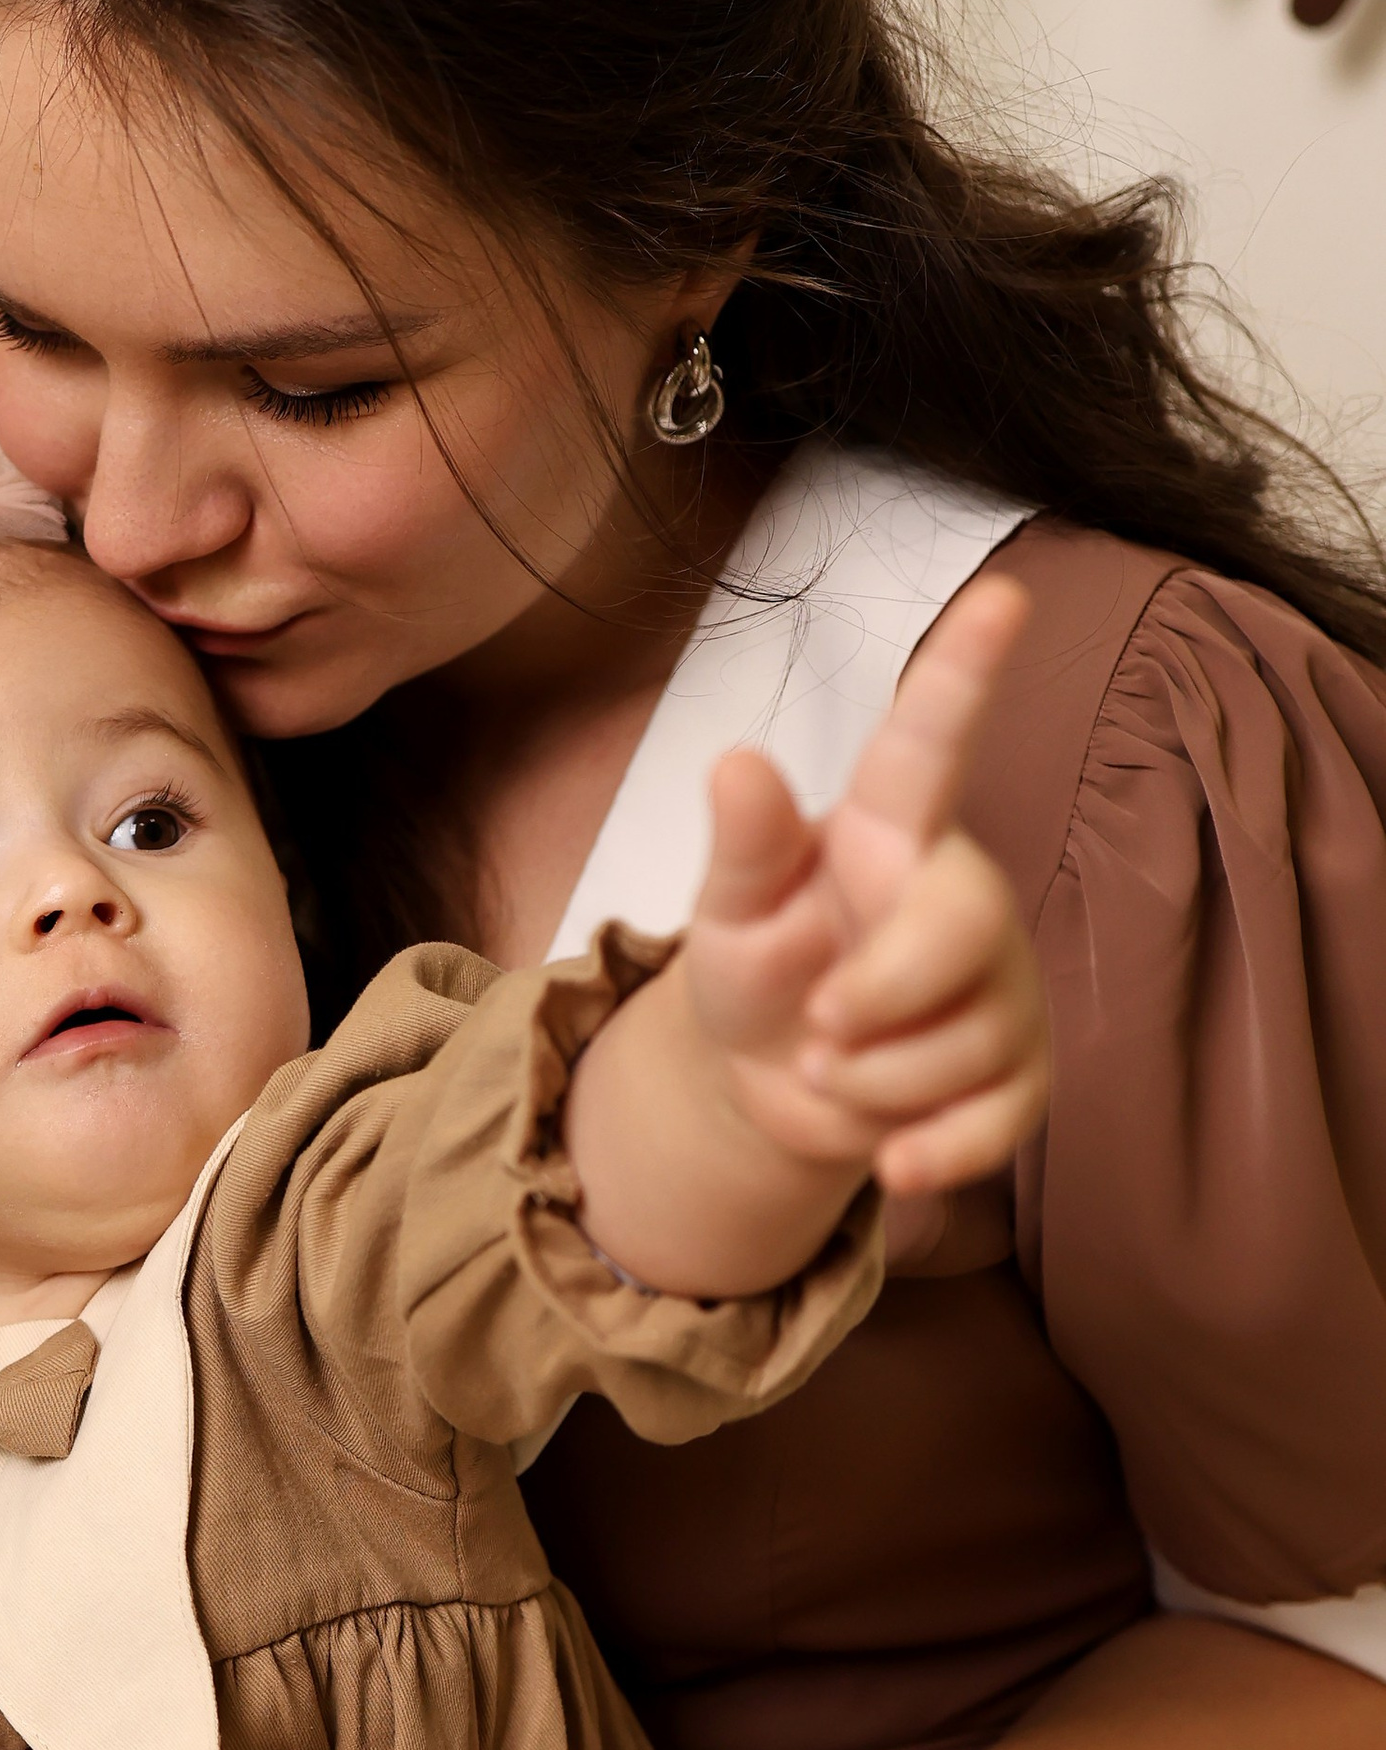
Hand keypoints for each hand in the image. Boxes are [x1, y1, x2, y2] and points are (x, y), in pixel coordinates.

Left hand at [681, 572, 1048, 1202]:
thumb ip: (743, 845)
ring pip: (966, 1042)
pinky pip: (1002, 1119)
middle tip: (816, 1028)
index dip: (964, 673)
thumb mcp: (729, 912)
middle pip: (964, 926)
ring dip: (874, 1082)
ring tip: (835, 1066)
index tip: (1002, 596)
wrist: (773, 1084)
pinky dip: (934, 1150)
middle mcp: (963, 896)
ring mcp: (1004, 986)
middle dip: (880, 996)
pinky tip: (890, 1153)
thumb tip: (736, 763)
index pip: (931, 744)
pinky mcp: (1020, 1074)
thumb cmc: (759, 967)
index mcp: (891, 834)